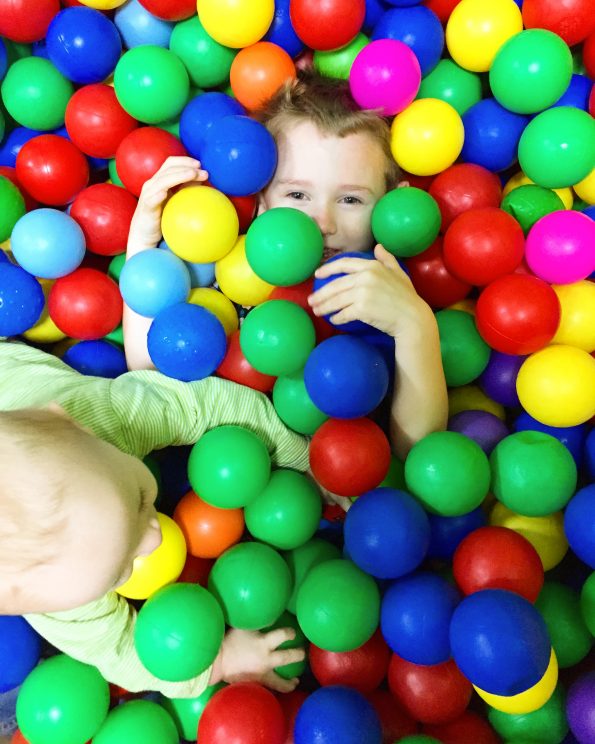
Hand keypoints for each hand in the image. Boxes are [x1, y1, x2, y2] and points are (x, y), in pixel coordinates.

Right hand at [127, 156, 208, 252]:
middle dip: (186, 167)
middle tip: (202, 171)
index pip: (171, 163)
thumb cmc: (162, 217)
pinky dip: (158, 194)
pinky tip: (166, 193)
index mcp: (160, 180)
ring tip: (192, 174)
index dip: (184, 160)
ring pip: (162, 180)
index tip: (200, 164)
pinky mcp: (146, 207)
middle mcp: (152, 184)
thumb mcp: (177, 201)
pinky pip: (152, 199)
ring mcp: (148, 194)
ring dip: (179, 176)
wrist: (145, 235)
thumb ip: (187, 188)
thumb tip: (203, 178)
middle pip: (168, 168)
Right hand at [210, 627, 305, 692]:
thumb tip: (270, 615)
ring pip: (282, 683)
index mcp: (263, 643)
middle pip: (288, 658)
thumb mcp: (244, 627)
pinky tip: (278, 688)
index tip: (293, 633)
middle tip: (302, 653)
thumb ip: (258, 622)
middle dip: (298, 655)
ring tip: (296, 681)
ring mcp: (262, 674)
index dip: (290, 633)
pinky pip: (269, 688)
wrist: (217, 662)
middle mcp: (266, 659)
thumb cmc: (229, 641)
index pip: (283, 635)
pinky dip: (275, 689)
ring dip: (291, 683)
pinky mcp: (256, 684)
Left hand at [308, 244, 433, 340]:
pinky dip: (337, 317)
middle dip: (321, 293)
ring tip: (317, 311)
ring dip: (324, 306)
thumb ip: (387, 259)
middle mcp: (366, 277)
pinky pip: (343, 313)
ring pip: (336, 300)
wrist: (412, 318)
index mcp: (372, 266)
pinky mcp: (362, 309)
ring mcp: (363, 293)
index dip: (328, 269)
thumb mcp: (399, 273)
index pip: (344, 264)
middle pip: (336, 285)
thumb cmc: (406, 297)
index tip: (317, 275)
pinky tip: (333, 319)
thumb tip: (379, 247)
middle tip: (311, 300)